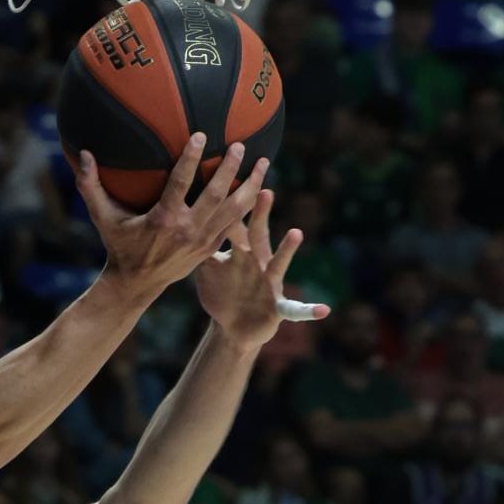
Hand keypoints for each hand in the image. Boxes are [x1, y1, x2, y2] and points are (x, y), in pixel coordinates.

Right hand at [78, 136, 267, 303]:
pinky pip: (234, 225)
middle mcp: (187, 229)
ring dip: (250, 186)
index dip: (192, 158)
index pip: (181, 182)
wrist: (136, 284)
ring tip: (264, 164)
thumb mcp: (103, 217)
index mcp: (163, 219)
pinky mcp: (210, 249)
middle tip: (240, 145)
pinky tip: (259, 189)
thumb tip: (82, 154)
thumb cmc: (119, 245)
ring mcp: (202, 241)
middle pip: (216, 195)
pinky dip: (248, 207)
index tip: (202, 136)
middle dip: (230, 169)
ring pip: (233, 211)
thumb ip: (91, 186)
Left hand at [195, 189, 328, 352]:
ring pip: (279, 263)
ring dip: (287, 249)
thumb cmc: (222, 292)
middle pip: (258, 234)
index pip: (237, 221)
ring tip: (296, 233)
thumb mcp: (208, 268)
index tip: (232, 176)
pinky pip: (295, 310)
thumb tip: (179, 219)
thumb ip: (201, 245)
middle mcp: (259, 262)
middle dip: (261, 214)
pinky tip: (324, 310)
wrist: (235, 327)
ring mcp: (270, 283)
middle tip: (264, 191)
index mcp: (241, 251)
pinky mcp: (278, 307)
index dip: (234, 202)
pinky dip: (309, 311)